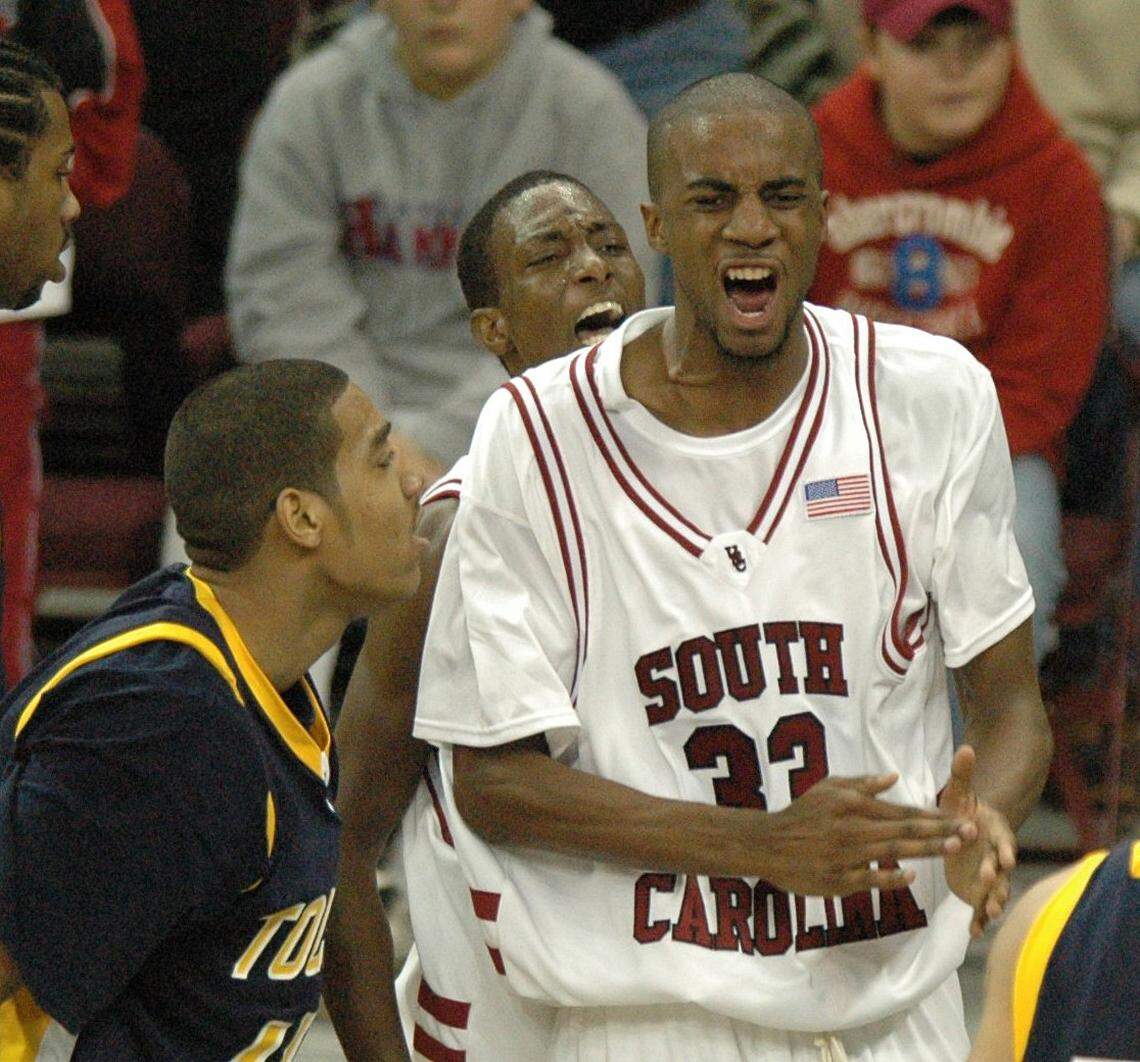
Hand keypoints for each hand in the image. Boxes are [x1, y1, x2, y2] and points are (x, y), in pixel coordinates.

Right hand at [765, 773, 972, 896]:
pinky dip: (891, 877)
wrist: (768, 843)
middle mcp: (853, 828)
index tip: (959, 816)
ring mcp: (846, 855)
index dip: (931, 814)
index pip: (900, 810)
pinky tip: (910, 875)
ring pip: (894, 852)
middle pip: (904, 829)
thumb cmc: (801, 814)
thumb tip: (894, 777)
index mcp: (852, 804)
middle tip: (971, 831)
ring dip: (927, 850)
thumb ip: (861, 783)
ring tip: (954, 848)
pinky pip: (870, 878)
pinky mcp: (838, 879)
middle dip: (941, 831)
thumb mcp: (827, 788)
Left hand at [940, 745, 1016, 937]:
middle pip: (999, 870)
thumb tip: (966, 747)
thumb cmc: (962, 810)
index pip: (1003, 842)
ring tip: (988, 913)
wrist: (964, 831)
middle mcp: (996, 857)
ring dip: (992, 903)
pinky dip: (978, 920)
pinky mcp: (977, 891)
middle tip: (989, 885)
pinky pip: (979, 908)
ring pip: (994, 892)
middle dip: (995, 877)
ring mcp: (988, 877)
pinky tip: (973, 933)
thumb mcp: (958, 793)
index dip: (1003, 850)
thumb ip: (962, 774)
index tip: (1003, 856)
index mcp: (995, 833)